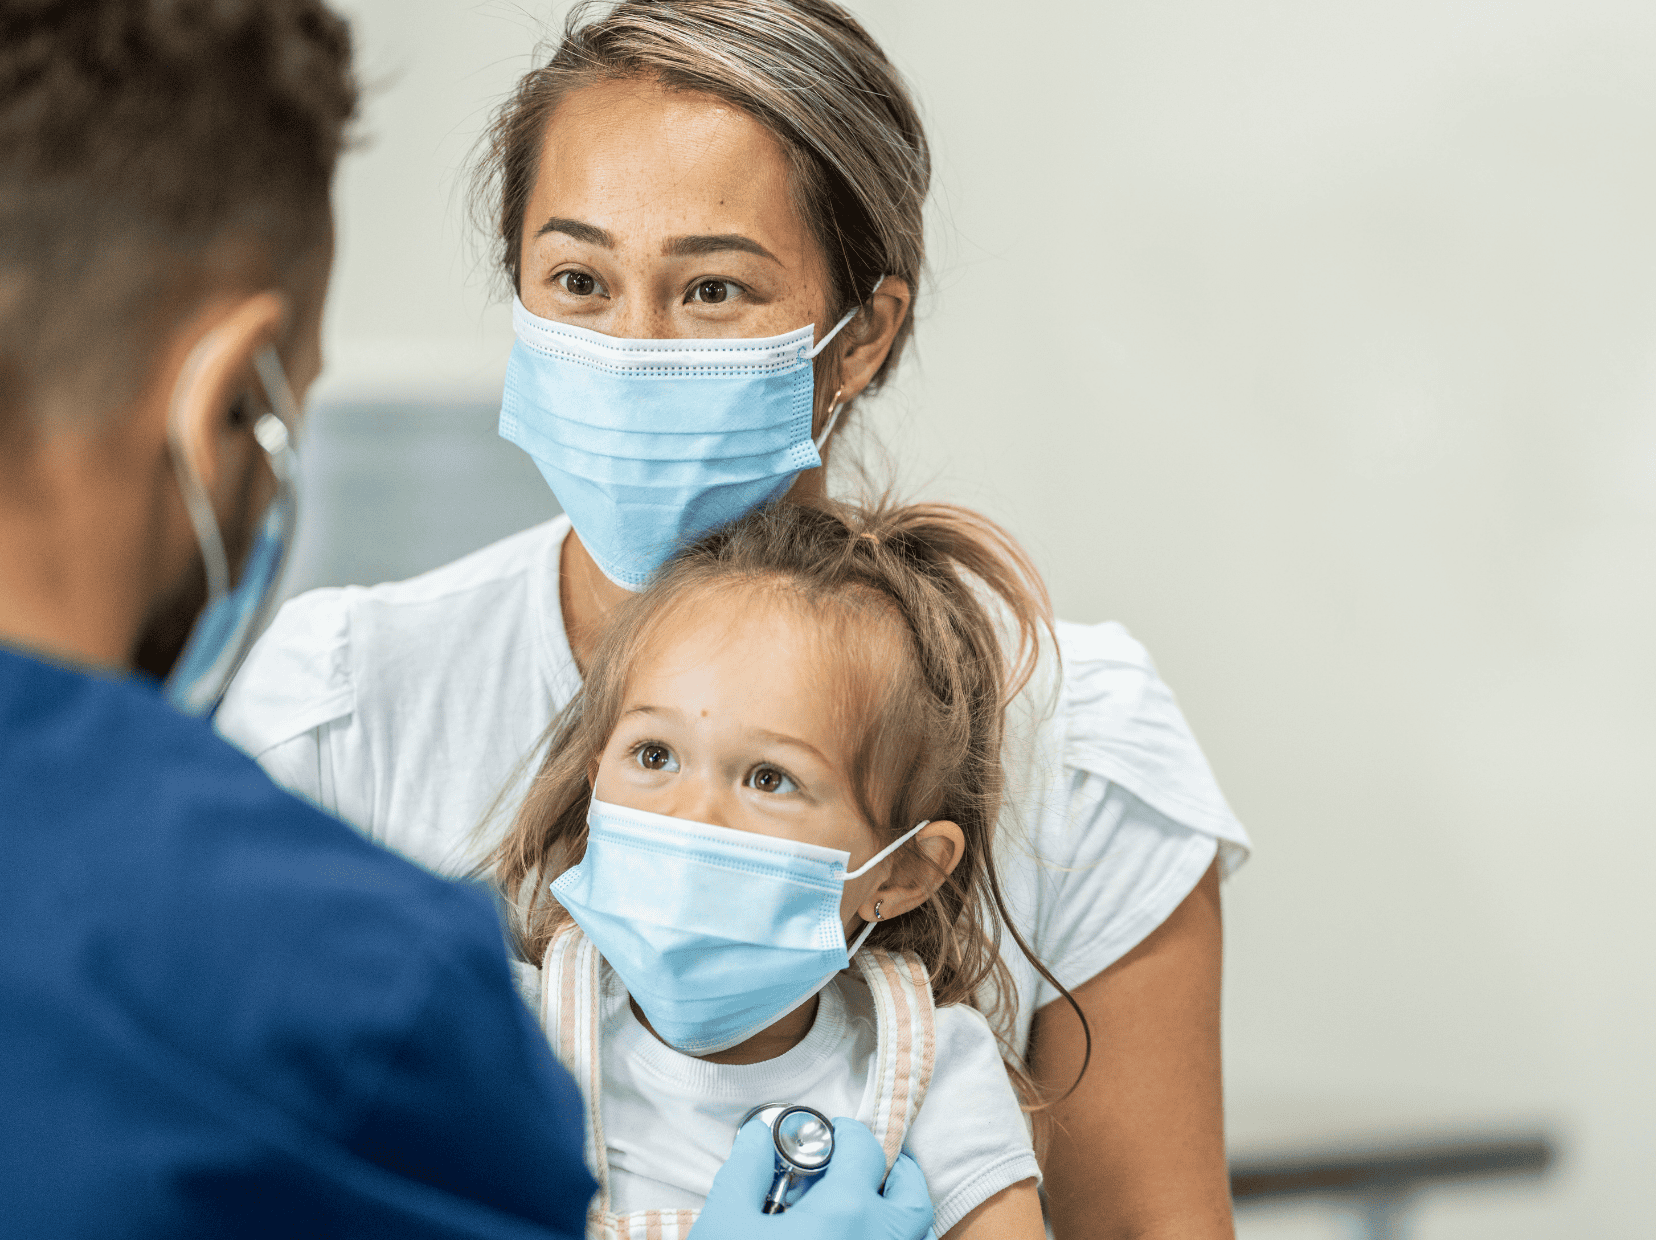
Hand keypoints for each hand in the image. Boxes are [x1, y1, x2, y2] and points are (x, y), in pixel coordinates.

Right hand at [689, 1116, 933, 1239]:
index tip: (829, 1135)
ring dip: (899, 1215)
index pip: (866, 1151)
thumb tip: (759, 1138)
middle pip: (914, 1197)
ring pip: (918, 1238)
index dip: (847, 1134)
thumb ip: (745, 1169)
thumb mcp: (724, 1222)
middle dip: (895, 1172)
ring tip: (860, 1210)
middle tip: (863, 1167)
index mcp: (846, 1214)